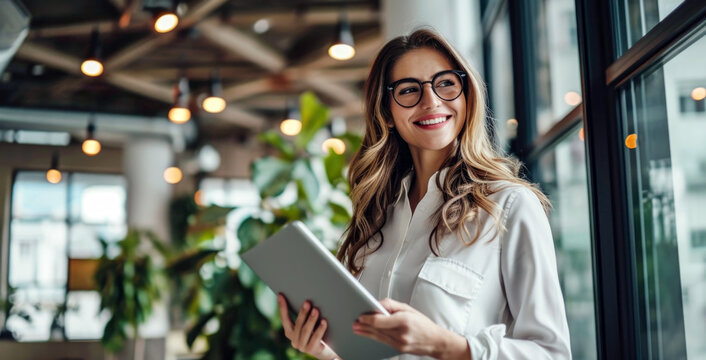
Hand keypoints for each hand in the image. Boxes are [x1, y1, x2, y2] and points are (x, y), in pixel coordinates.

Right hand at [277, 293, 338, 359]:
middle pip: (297, 324)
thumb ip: (305, 316)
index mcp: (290, 332)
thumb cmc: (316, 332)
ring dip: (311, 320)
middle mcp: (294, 340)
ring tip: (316, 310)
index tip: (280, 295)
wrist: (326, 350)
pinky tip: (324, 321)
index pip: (284, 318)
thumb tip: (307, 299)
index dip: (282, 307)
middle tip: (307, 302)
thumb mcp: (308, 324)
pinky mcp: (312, 350)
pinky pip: (316, 338)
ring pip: (306, 331)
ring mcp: (302, 346)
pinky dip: (320, 329)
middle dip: (302, 312)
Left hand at [353, 298, 469, 359]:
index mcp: (404, 320)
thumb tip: (377, 304)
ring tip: (357, 329)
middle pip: (377, 329)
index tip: (360, 316)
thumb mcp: (408, 309)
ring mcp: (400, 343)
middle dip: (364, 326)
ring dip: (366, 332)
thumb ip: (391, 305)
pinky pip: (383, 342)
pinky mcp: (399, 348)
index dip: (368, 319)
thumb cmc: (423, 324)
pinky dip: (374, 337)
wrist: (436, 341)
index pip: (380, 320)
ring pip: (378, 337)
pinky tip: (367, 334)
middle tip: (354, 322)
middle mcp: (401, 333)